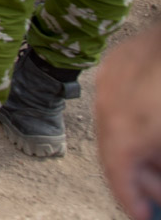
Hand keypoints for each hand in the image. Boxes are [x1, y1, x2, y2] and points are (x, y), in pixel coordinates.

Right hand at [96, 21, 160, 219]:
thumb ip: (155, 164)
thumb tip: (151, 188)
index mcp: (123, 125)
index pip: (115, 172)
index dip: (130, 199)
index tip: (141, 213)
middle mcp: (107, 100)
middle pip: (111, 148)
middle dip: (137, 175)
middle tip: (156, 194)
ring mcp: (110, 76)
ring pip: (113, 122)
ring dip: (136, 147)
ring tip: (157, 161)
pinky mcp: (119, 60)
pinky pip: (118, 99)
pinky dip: (134, 120)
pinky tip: (153, 130)